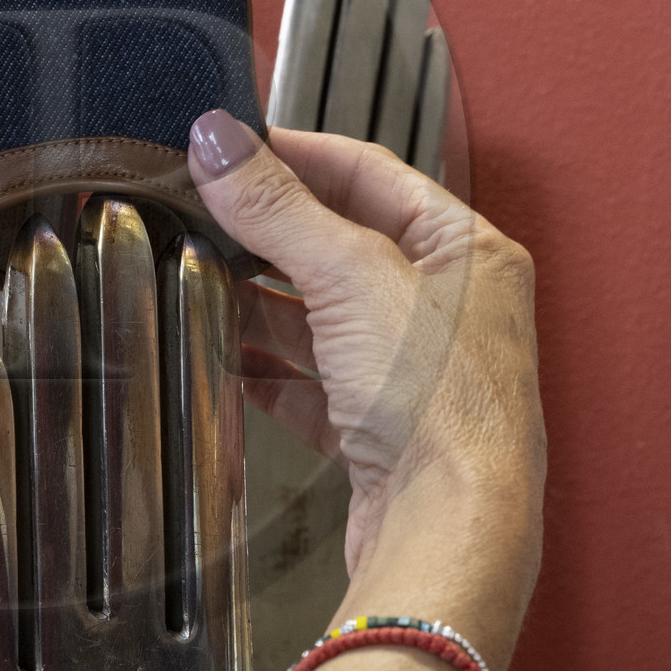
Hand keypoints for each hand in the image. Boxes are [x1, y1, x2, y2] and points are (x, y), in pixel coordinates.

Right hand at [189, 111, 544, 589]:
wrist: (449, 528)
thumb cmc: (445, 408)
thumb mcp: (350, 277)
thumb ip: (277, 208)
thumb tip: (220, 143)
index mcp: (468, 251)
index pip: (371, 172)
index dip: (295, 154)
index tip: (228, 146)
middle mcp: (449, 309)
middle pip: (342, 243)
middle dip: (269, 233)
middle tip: (203, 211)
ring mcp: (414, 372)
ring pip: (322, 316)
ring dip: (262, 302)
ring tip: (202, 281)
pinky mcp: (381, 431)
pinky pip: (312, 384)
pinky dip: (268, 370)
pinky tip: (228, 360)